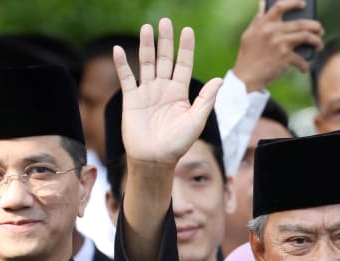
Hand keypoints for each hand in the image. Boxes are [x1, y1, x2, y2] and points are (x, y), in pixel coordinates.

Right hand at [113, 17, 221, 165]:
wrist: (155, 159)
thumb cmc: (178, 144)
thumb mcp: (196, 121)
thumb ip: (206, 99)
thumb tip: (220, 80)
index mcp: (180, 93)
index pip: (183, 64)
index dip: (185, 48)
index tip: (187, 30)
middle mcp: (164, 89)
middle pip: (165, 59)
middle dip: (165, 40)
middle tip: (165, 21)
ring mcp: (147, 92)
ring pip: (146, 63)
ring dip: (146, 46)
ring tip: (146, 28)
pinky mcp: (131, 99)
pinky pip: (126, 78)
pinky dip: (122, 64)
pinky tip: (118, 50)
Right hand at [232, 0, 323, 91]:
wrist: (246, 77)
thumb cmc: (248, 56)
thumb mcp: (249, 34)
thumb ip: (258, 19)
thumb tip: (263, 2)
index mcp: (263, 23)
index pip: (280, 6)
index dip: (294, 3)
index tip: (304, 4)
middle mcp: (272, 30)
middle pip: (300, 23)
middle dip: (314, 25)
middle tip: (320, 29)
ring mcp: (279, 43)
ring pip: (305, 37)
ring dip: (316, 41)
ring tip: (319, 45)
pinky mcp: (284, 57)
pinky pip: (301, 59)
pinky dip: (304, 65)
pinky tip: (304, 69)